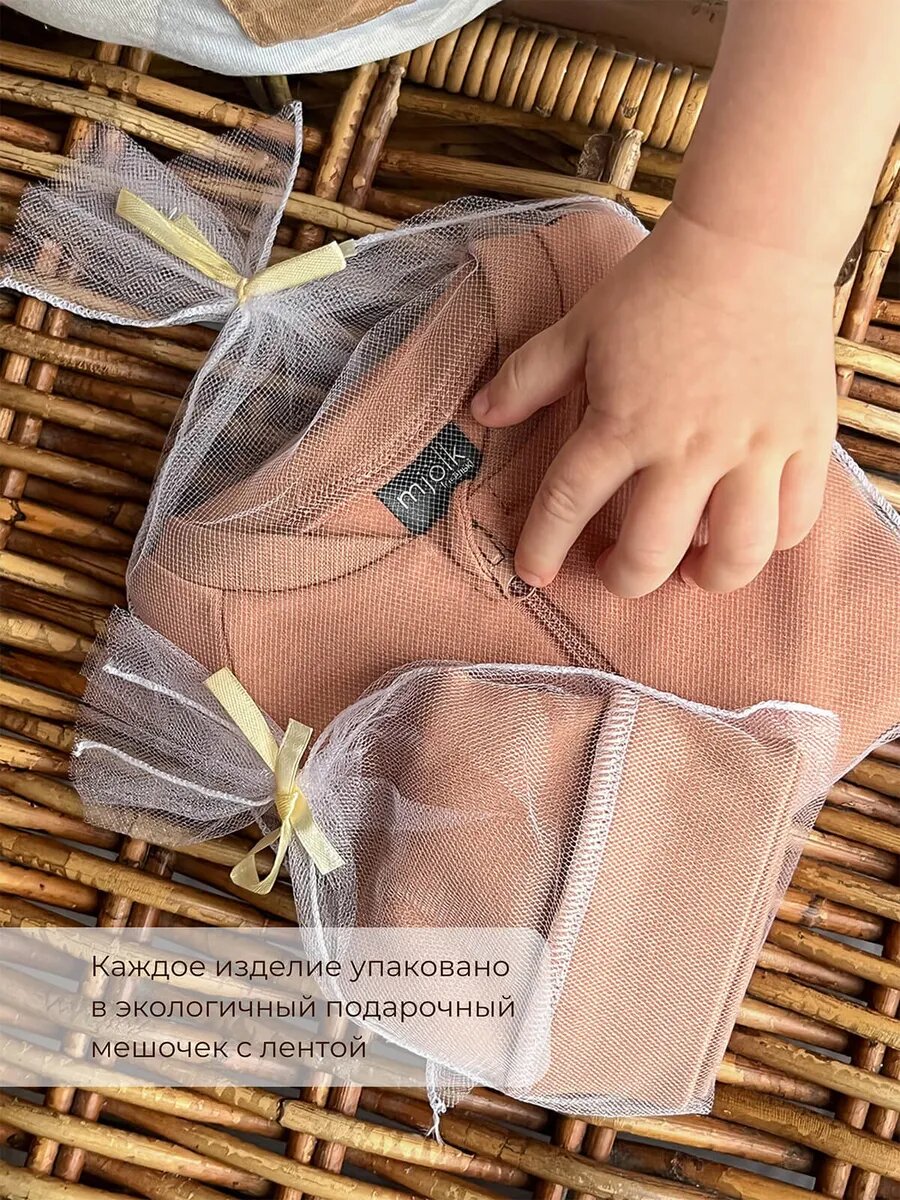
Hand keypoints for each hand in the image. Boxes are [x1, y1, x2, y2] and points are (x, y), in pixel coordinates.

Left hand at [471, 206, 837, 597]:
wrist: (752, 239)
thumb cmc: (659, 284)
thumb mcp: (581, 326)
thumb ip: (529, 376)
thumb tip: (481, 413)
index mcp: (624, 423)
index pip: (568, 504)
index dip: (543, 548)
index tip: (533, 572)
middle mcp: (688, 448)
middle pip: (650, 553)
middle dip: (623, 579)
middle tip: (615, 569)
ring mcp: (753, 448)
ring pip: (735, 553)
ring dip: (705, 578)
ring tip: (688, 571)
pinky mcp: (805, 440)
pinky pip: (796, 519)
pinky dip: (771, 541)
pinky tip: (745, 532)